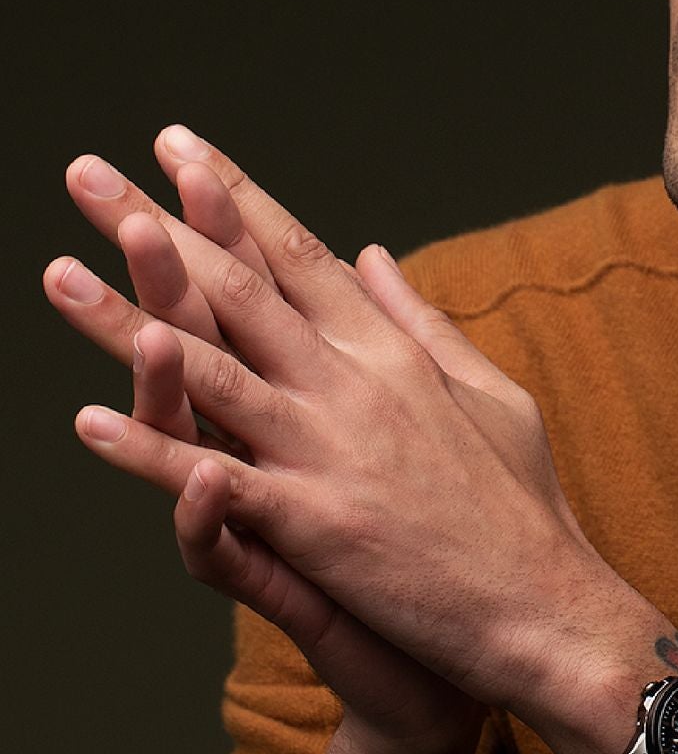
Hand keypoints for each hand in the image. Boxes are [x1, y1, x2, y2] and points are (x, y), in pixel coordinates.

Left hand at [46, 127, 669, 753]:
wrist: (545, 605)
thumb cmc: (523, 505)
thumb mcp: (489, 392)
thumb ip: (421, 321)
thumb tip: (372, 254)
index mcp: (393, 351)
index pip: (297, 252)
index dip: (231, 196)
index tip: (178, 147)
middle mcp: (355, 382)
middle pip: (238, 288)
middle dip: (155, 226)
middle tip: (88, 174)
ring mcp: (331, 448)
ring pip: (208, 369)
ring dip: (122, 321)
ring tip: (56, 274)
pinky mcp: (316, 521)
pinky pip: (213, 481)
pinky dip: (149, 453)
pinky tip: (87, 423)